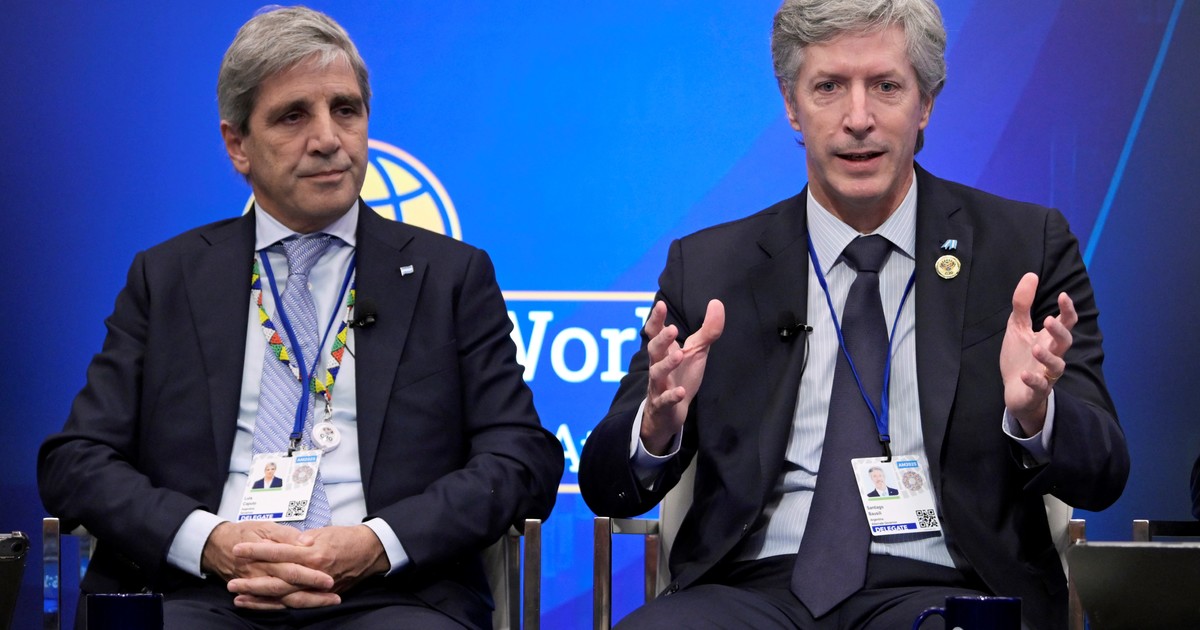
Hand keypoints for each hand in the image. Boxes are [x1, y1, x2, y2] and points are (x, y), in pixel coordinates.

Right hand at [201, 521, 335, 608]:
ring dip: (306, 602)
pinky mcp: (254, 591)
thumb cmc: (245, 532)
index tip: (330, 579)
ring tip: (327, 603)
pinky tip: (304, 608)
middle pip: (290, 587)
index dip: (311, 574)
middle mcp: (263, 573)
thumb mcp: (265, 527)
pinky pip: (270, 604)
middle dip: (313, 594)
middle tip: (334, 596)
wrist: (217, 545)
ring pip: (283, 598)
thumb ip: (287, 534)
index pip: (293, 567)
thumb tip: (308, 541)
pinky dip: (287, 608)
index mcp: (269, 555)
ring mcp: (258, 584)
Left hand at [227, 524, 388, 609]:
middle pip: (278, 580)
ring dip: (260, 599)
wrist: (371, 552)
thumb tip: (284, 542)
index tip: (238, 548)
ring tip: (239, 598)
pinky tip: (262, 605)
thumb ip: (301, 539)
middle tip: (231, 582)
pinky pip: (296, 604)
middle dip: (253, 582)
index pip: (279, 552)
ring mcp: (318, 587)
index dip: (257, 551)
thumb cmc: (347, 538)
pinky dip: (278, 606)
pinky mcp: (321, 596)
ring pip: (284, 597)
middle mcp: (313, 572)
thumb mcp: (323, 532)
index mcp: (313, 553)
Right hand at [641, 299, 724, 453]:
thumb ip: (707, 330)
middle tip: (672, 330)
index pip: (655, 332)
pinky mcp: (663, 405)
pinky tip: (680, 392)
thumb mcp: (696, 352)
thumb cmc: (682, 376)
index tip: (661, 305)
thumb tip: (716, 303)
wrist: (670, 412)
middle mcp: (658, 365)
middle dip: (661, 340)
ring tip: (679, 355)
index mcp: (664, 351)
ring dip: (667, 364)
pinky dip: (671, 396)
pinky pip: (664, 401)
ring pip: (657, 373)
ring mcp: (659, 386)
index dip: (656, 319)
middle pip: (654, 350)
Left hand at [1000, 272, 1076, 435]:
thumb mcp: (1017, 327)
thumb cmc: (1020, 357)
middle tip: (1048, 320)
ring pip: (1057, 366)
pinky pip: (1040, 387)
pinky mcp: (1037, 390)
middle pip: (1065, 342)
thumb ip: (1023, 304)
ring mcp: (1046, 373)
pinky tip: (1024, 374)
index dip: (1068, 310)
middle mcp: (1053, 355)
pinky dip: (1033, 380)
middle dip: (1059, 331)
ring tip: (1036, 348)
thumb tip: (1031, 275)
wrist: (1015, 390)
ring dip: (1048, 357)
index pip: (1066, 322)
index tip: (1063, 295)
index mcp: (1049, 339)